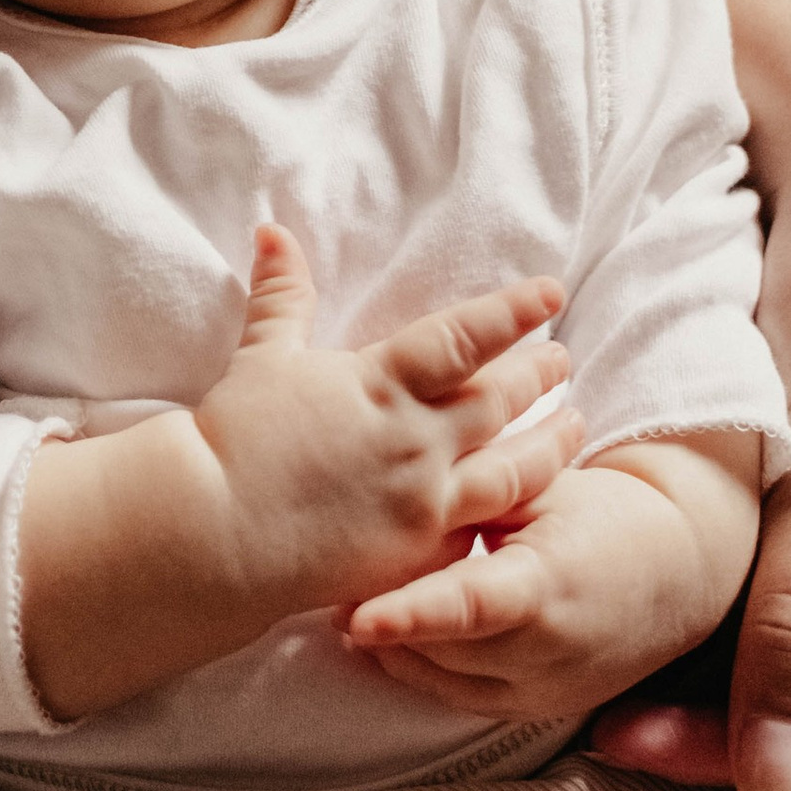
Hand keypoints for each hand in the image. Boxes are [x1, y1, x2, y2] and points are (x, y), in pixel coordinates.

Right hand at [19, 229, 585, 717]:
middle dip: (540, 376)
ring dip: (551, 446)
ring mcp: (425, 503)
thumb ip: (282, 296)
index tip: (552, 293)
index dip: (514, 311)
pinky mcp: (419, 557)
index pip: (467, 337)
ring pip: (515, 472)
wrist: (214, 533)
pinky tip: (528, 508)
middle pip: (502, 401)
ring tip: (575, 428)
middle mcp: (418, 441)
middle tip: (563, 360)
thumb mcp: (263, 356)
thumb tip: (274, 233)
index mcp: (384, 384)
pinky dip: (510, 517)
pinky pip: (483, 534)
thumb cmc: (234, 439)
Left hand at [343, 434, 760, 721]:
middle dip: (382, 622)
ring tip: (349, 605)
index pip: (471, 607)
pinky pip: (462, 698)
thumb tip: (396, 494)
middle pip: (440, 650)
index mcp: (551, 583)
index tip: (357, 617)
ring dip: (394, 649)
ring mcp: (547, 692)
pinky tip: (388, 637)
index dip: (411, 615)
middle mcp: (550, 652)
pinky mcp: (539, 711)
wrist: (680, 570)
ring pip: (442, 682)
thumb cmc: (604, 512)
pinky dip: (423, 668)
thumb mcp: (543, 488)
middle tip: (332, 578)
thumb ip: (476, 499)